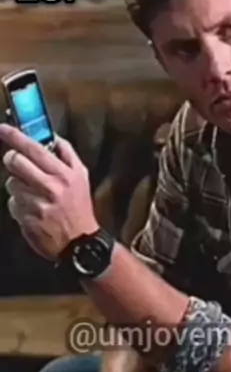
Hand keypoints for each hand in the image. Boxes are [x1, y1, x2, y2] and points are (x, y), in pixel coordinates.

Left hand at [0, 123, 98, 260]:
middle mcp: (50, 186)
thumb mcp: (81, 176)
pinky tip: (31, 209)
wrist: (79, 243)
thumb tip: (52, 136)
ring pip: (11, 183)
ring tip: (32, 193)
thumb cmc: (79, 207)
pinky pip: (12, 203)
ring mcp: (36, 203)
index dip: (14, 136)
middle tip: (17, 162)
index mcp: (63, 173)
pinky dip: (18, 204)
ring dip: (17, 186)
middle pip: (16, 162)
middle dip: (12, 160)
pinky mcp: (26, 218)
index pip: (33, 148)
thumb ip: (67, 154)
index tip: (3, 129)